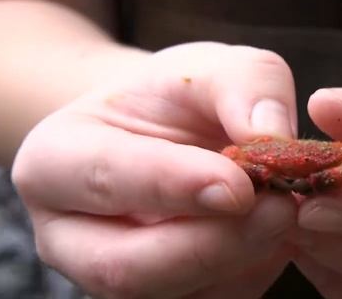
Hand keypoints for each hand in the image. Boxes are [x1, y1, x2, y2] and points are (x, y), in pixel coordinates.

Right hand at [12, 42, 297, 297]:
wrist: (176, 136)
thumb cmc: (180, 99)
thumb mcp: (212, 67)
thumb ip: (243, 85)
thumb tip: (271, 134)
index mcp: (57, 162)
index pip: (104, 180)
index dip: (173, 185)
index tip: (240, 185)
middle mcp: (72, 235)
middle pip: (127, 268)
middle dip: (213, 244)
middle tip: (279, 208)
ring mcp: (114, 275)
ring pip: (174, 297)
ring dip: (241, 262)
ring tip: (284, 213)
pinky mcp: (164, 297)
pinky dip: (252, 275)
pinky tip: (274, 235)